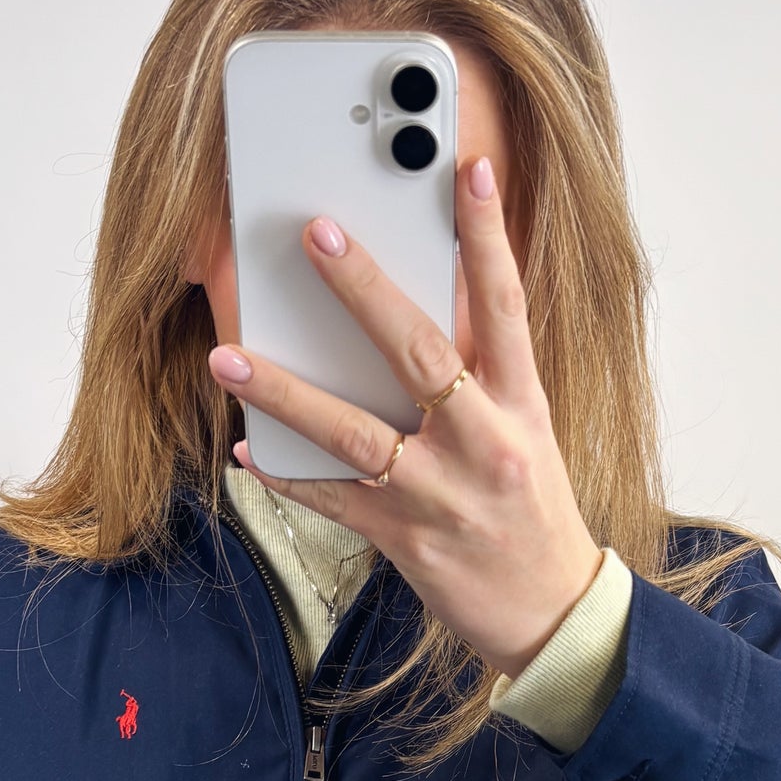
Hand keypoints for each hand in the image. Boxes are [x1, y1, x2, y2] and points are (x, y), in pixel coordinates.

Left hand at [207, 154, 603, 680]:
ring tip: (230, 354)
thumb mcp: (526, 428)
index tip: (468, 169)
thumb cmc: (530, 508)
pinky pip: (333, 499)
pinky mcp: (405, 539)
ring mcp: (440, 493)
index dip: (488, 235)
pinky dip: (287, 473)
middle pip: (420, 352)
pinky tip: (248, 449)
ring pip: (355, 432)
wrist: (549, 610)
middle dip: (365, 289)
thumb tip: (427, 298)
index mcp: (520, 403)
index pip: (505, 304)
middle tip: (317, 234)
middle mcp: (484, 442)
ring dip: (286, 391)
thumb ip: (481, 369)